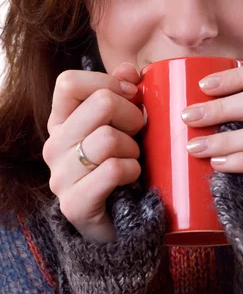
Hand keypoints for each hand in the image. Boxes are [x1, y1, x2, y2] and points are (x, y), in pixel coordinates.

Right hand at [43, 63, 143, 242]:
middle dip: (133, 115)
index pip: (69, 82)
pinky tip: (132, 178)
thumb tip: (129, 69)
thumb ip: (123, 92)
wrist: (121, 224)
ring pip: (108, 137)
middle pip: (101, 103)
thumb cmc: (122, 165)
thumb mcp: (123, 124)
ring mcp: (60, 176)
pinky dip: (133, 171)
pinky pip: (113, 170)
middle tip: (138, 134)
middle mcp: (54, 145)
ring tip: (133, 159)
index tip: (132, 96)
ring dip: (133, 148)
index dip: (107, 82)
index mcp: (61, 122)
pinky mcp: (73, 203)